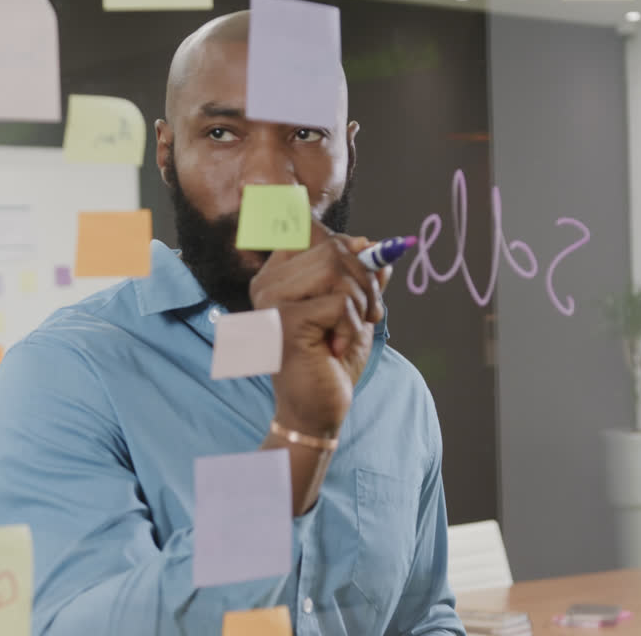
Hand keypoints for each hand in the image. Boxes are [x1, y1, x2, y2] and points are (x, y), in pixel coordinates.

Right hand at [250, 221, 391, 436]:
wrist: (318, 410)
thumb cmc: (332, 361)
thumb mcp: (354, 310)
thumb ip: (362, 276)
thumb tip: (373, 244)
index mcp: (278, 275)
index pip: (312, 230)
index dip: (347, 245)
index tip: (363, 262)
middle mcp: (268, 283)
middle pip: (333, 246)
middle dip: (366, 278)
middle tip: (370, 313)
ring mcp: (272, 301)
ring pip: (337, 269)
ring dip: (361, 301)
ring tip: (353, 330)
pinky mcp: (286, 322)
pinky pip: (339, 302)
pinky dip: (352, 325)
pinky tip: (337, 347)